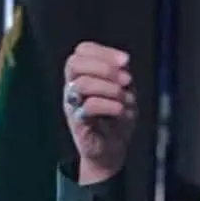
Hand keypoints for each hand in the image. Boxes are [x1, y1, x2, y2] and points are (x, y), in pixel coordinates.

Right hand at [62, 41, 136, 183]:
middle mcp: (72, 86)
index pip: (82, 50)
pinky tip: (121, 110)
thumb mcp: (124, 91)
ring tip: (126, 98)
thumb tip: (123, 63)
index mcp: (83, 74)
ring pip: (81, 84)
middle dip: (104, 67)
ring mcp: (72, 104)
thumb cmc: (117, 117)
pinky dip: (109, 105)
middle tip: (127, 80)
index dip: (104, 52)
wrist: (112, 149)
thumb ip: (121, 75)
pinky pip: (88, 106)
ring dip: (109, 88)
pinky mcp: (77, 122)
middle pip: (74, 63)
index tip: (126, 61)